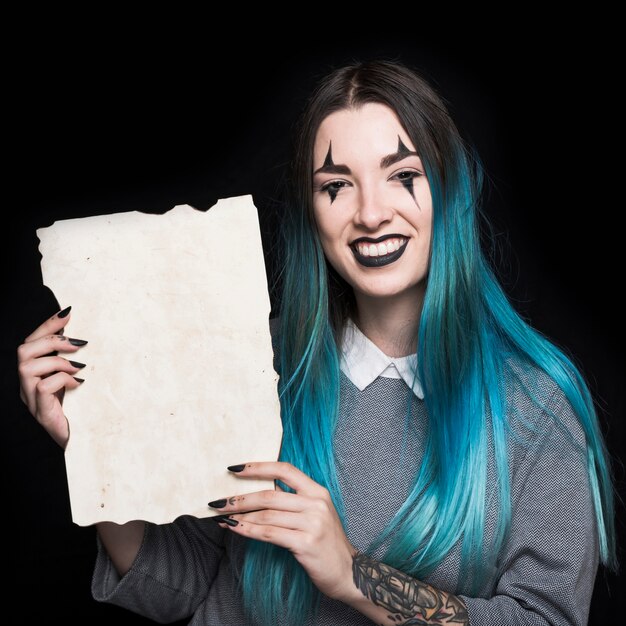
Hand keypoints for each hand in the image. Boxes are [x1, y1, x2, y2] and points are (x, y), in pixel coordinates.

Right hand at [17, 306, 86, 447]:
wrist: (79, 444)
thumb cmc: (79, 410)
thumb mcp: (75, 381)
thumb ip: (74, 362)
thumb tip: (86, 337)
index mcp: (34, 375)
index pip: (32, 342)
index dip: (47, 325)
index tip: (68, 312)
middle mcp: (26, 386)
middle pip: (22, 350)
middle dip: (50, 338)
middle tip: (78, 342)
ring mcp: (30, 400)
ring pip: (27, 366)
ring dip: (57, 360)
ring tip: (79, 367)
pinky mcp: (40, 412)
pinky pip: (43, 386)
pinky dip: (62, 380)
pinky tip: (79, 385)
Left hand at [209, 461, 356, 600]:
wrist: (349, 572)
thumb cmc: (327, 543)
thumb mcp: (316, 514)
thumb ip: (295, 501)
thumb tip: (259, 492)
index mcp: (318, 491)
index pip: (285, 470)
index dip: (259, 467)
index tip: (236, 468)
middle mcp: (316, 503)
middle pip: (270, 495)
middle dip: (240, 498)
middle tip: (219, 501)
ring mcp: (313, 523)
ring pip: (267, 515)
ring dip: (240, 516)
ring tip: (223, 517)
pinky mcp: (306, 543)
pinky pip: (270, 534)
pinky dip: (249, 530)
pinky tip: (235, 529)